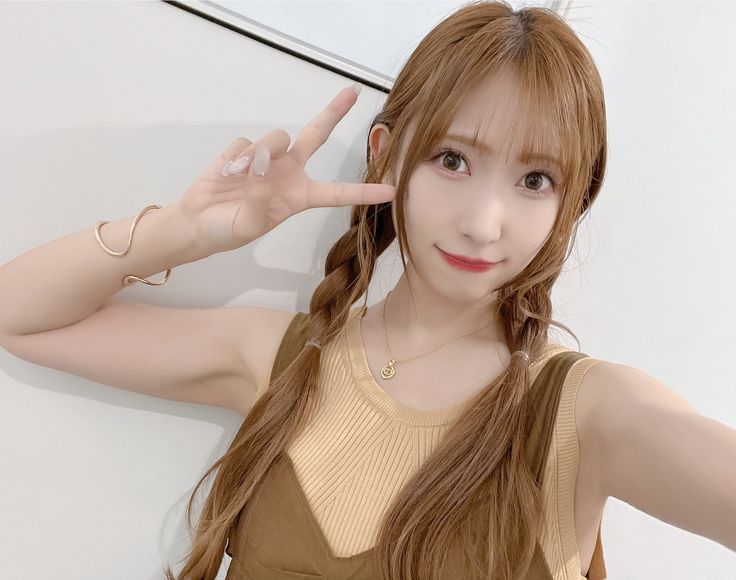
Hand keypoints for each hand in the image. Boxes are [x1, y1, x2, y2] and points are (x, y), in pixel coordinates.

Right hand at [177, 84, 396, 253]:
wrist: (197, 222)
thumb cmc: (228, 231)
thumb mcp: (249, 225)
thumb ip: (259, 196)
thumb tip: (261, 161)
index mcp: (300, 197)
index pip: (337, 193)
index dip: (363, 193)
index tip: (392, 191)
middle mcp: (289, 172)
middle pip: (316, 136)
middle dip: (333, 113)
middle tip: (353, 92)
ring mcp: (267, 158)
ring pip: (275, 138)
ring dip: (259, 154)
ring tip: (238, 177)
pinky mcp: (243, 150)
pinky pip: (246, 143)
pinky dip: (236, 158)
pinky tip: (226, 174)